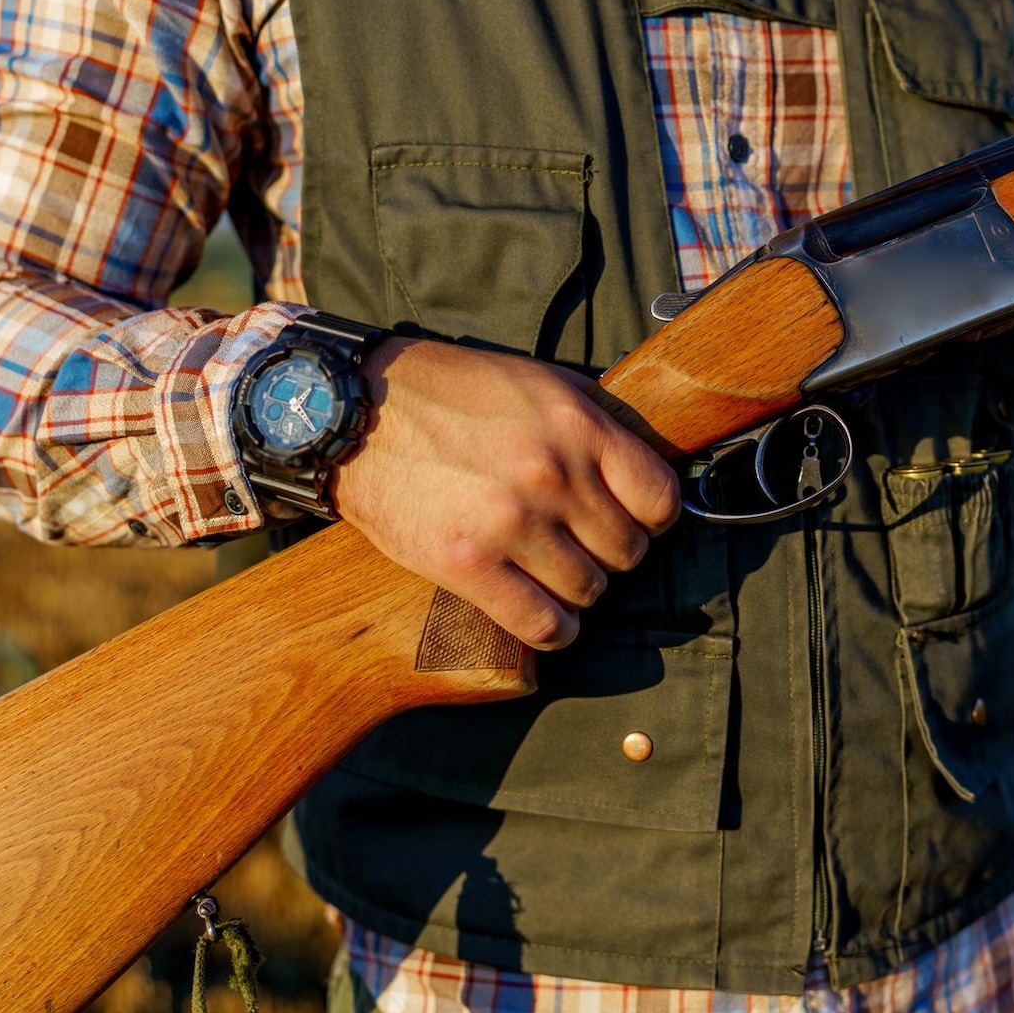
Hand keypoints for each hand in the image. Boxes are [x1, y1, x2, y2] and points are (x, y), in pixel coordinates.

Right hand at [331, 339, 680, 649]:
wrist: (353, 415)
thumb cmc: (447, 393)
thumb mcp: (533, 381)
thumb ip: (589, 418)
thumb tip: (639, 451)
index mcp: (576, 427)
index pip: (659, 498)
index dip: (652, 517)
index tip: (634, 520)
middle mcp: (552, 476)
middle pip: (626, 551)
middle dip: (610, 554)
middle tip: (583, 547)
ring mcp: (511, 524)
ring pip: (588, 590)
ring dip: (578, 592)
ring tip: (556, 577)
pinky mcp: (468, 566)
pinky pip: (541, 623)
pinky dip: (552, 630)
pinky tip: (545, 619)